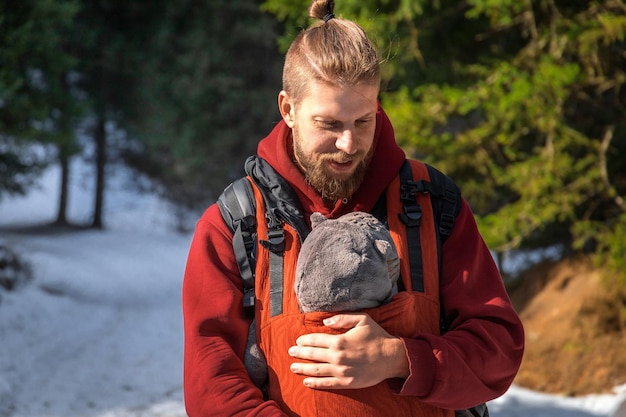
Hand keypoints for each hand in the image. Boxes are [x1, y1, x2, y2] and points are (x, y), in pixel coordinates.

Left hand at [288, 313, 409, 388]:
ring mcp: (341, 370)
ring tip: (292, 367)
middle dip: (299, 353)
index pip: (316, 340)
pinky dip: (314, 383)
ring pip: (316, 370)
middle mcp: (338, 356)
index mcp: (340, 340)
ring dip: (302, 368)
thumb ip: (342, 318)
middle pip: (312, 354)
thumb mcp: (362, 320)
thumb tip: (325, 321)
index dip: (305, 340)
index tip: (298, 341)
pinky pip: (327, 384)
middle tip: (290, 352)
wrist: (391, 357)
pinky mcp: (346, 382)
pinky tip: (306, 382)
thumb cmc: (376, 336)